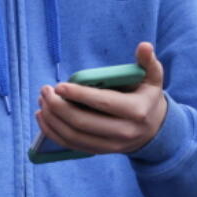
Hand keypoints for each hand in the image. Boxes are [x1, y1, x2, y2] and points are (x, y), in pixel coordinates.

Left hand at [35, 42, 167, 154]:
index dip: (79, 95)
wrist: (154, 129)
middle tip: (45, 91)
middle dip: (58, 107)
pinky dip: (53, 133)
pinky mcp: (100, 151)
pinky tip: (43, 118)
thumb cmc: (147, 96)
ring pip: (74, 136)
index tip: (59, 86)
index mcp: (136, 111)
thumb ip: (148, 61)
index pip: (103, 103)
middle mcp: (124, 132)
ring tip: (42, 101)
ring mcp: (111, 145)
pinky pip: (72, 145)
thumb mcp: (153, 77)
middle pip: (83, 123)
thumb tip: (144, 45)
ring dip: (52, 120)